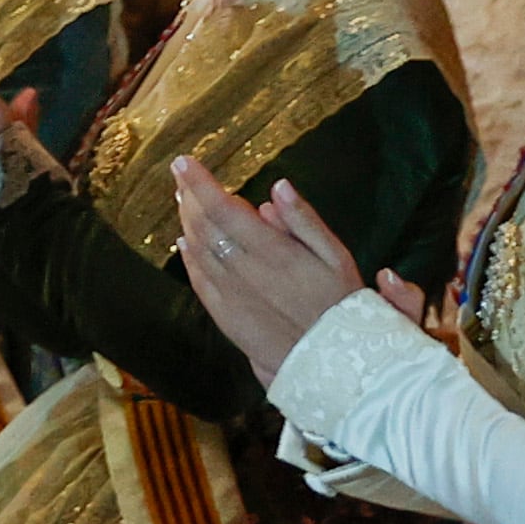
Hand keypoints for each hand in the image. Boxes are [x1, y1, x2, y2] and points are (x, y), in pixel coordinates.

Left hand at [172, 159, 372, 387]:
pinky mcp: (223, 315)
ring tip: (182, 198)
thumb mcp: (336, 256)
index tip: (183, 162)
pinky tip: (185, 241)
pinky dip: (188, 257)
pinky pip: (199, 281)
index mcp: (274, 252)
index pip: (226, 211)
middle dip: (190, 198)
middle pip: (205, 227)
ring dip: (187, 222)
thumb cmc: (342, 304)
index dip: (201, 185)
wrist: (328, 361)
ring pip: (198, 252)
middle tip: (181, 175)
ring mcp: (230, 295)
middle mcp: (244, 272)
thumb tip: (277, 189)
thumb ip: (304, 222)